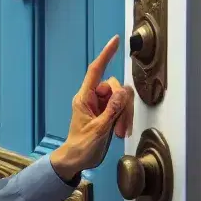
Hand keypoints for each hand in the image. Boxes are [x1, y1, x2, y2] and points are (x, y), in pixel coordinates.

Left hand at [52, 36, 134, 177]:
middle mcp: (92, 98)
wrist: (77, 160)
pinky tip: (120, 132)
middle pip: (115, 88)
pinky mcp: (107, 113)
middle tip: (120, 127)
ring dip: (124, 115)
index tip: (115, 41)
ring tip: (119, 132)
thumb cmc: (81, 146)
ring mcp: (100, 105)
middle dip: (122, 106)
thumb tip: (123, 92)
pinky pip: (121, 108)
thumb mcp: (99, 129)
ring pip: (121, 99)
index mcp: (84, 97)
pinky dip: (124, 119)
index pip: (95, 70)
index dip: (105, 55)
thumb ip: (112, 110)